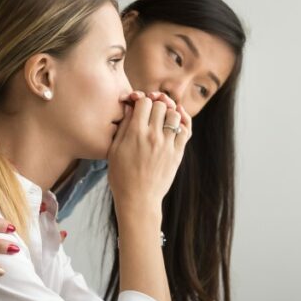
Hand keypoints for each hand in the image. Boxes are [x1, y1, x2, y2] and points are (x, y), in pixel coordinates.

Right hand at [107, 92, 191, 214]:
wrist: (138, 199)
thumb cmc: (121, 176)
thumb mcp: (115, 150)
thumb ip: (124, 126)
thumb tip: (130, 107)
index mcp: (135, 133)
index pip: (144, 102)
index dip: (140, 100)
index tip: (138, 106)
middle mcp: (153, 136)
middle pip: (160, 105)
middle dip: (154, 105)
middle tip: (150, 112)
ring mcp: (167, 145)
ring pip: (174, 114)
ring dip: (168, 113)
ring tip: (161, 119)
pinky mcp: (177, 153)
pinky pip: (186, 130)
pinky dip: (182, 122)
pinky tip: (175, 122)